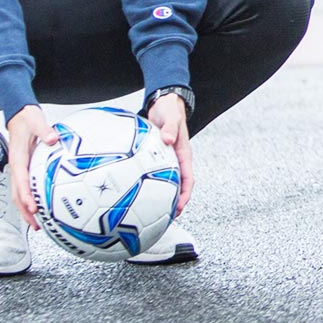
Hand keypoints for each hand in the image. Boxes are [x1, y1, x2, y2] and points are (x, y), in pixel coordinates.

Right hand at [6, 105, 59, 228]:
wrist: (20, 114)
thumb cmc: (27, 119)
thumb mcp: (36, 120)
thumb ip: (45, 130)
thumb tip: (53, 139)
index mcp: (18, 158)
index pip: (21, 182)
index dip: (26, 197)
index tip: (33, 208)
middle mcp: (17, 167)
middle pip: (17, 194)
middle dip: (25, 211)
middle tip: (36, 225)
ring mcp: (19, 169)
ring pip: (20, 194)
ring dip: (26, 209)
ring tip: (37, 224)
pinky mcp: (24, 169)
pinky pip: (25, 188)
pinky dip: (30, 200)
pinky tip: (41, 207)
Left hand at [146, 93, 193, 213]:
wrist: (164, 103)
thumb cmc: (170, 110)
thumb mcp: (171, 117)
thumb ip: (170, 128)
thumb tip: (168, 139)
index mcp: (183, 154)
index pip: (188, 179)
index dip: (185, 195)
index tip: (179, 207)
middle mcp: (176, 160)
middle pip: (178, 186)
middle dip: (174, 203)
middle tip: (165, 219)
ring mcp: (166, 160)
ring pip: (166, 183)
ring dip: (161, 197)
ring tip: (149, 212)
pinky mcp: (155, 157)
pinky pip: (153, 174)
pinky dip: (147, 184)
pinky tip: (134, 191)